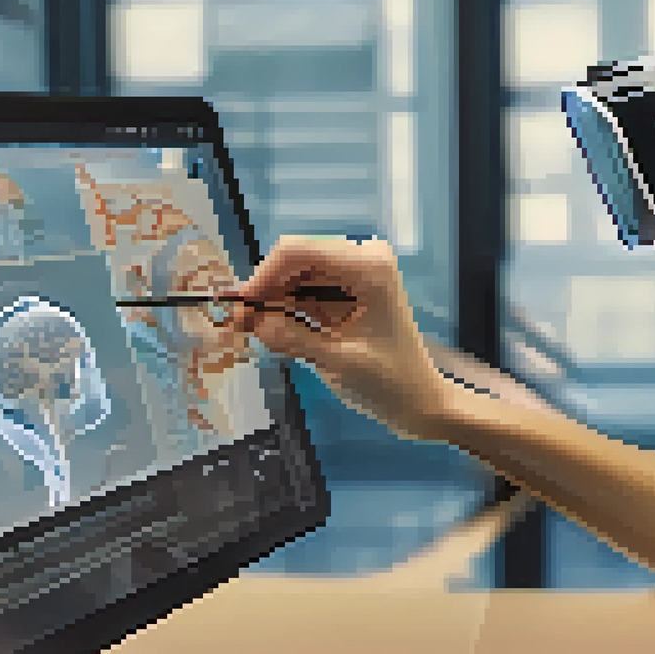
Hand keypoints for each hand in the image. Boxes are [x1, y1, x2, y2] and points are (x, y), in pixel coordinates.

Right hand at [227, 236, 454, 440]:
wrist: (420, 402)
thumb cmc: (391, 383)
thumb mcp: (338, 362)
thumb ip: (293, 338)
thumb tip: (253, 322)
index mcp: (368, 267)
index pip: (300, 252)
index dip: (263, 275)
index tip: (239, 306)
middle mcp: (361, 261)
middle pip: (294, 262)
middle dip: (263, 291)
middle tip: (234, 324)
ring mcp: (354, 277)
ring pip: (294, 279)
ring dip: (269, 303)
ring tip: (241, 329)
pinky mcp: (346, 295)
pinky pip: (304, 295)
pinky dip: (283, 311)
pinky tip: (263, 330)